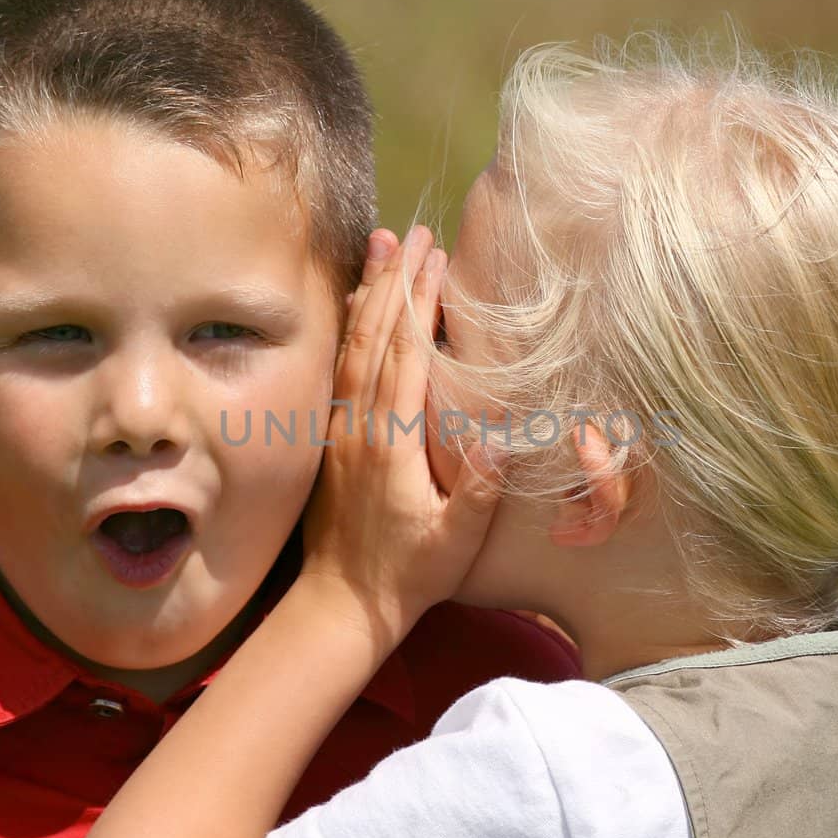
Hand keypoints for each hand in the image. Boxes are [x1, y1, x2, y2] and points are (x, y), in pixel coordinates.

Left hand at [301, 226, 503, 635]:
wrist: (342, 603)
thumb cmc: (409, 575)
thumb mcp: (456, 541)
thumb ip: (479, 490)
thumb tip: (505, 439)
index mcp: (392, 442)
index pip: (407, 355)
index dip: (421, 302)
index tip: (435, 258)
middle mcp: (360, 426)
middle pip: (376, 336)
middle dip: (394, 280)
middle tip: (411, 233)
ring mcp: (341, 431)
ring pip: (352, 347)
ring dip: (368, 294)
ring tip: (379, 248)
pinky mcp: (332, 441)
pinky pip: (340, 371)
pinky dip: (349, 330)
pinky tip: (354, 308)